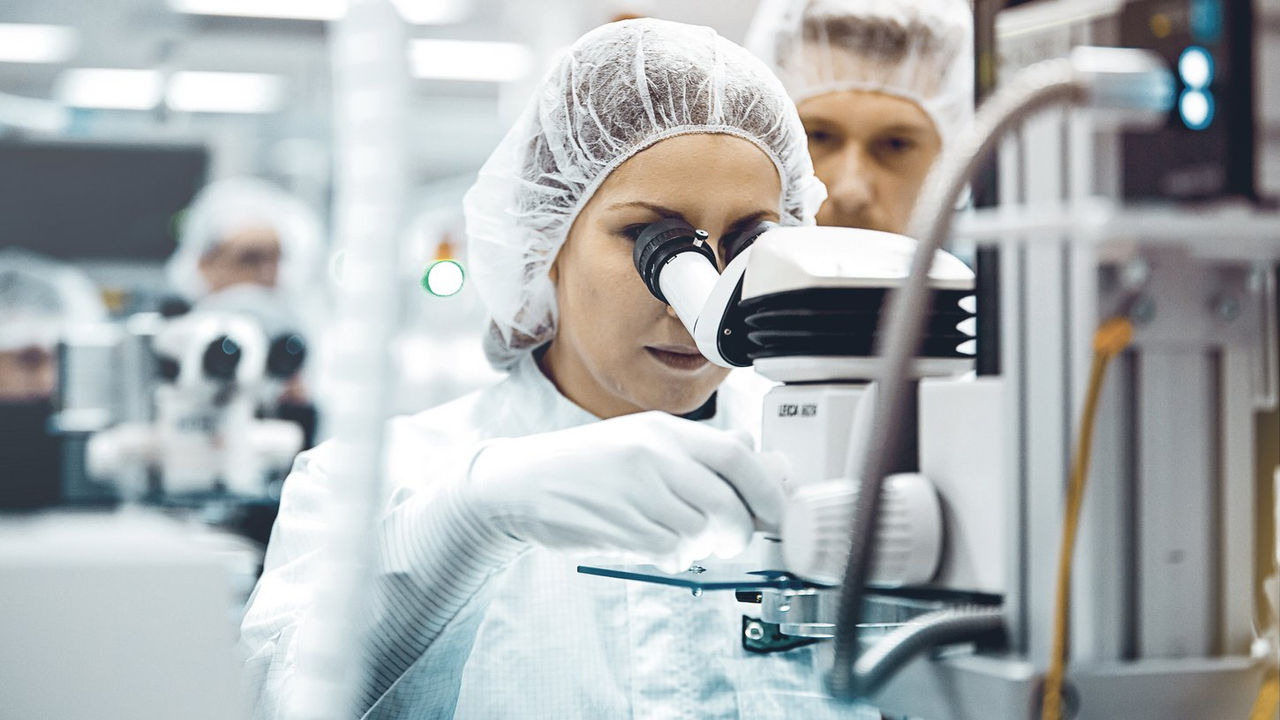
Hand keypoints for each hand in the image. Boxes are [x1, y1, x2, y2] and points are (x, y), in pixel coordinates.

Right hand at [463, 411, 783, 571]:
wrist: (521, 483)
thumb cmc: (588, 465)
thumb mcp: (641, 440)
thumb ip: (696, 450)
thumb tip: (755, 454)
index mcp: (662, 431)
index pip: (736, 456)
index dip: (768, 488)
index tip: (779, 511)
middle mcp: (652, 458)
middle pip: (726, 503)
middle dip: (740, 530)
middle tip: (734, 537)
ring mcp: (635, 495)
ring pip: (699, 533)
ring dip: (701, 546)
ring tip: (679, 535)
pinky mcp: (620, 529)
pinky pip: (669, 552)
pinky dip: (673, 556)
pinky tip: (653, 542)